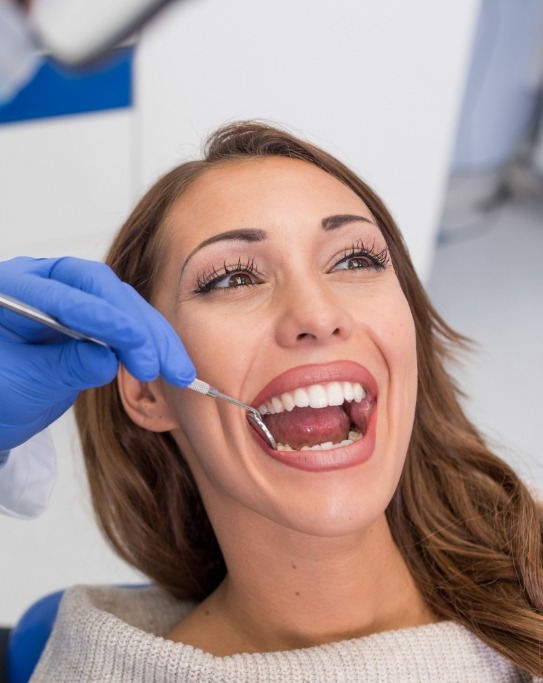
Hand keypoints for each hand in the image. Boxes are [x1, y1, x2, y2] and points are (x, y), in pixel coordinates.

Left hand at [0, 256, 195, 449]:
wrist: (0, 407)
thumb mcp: (21, 384)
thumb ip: (63, 368)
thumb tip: (107, 359)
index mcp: (14, 287)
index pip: (64, 294)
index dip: (102, 317)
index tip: (132, 339)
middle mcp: (48, 283)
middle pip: (103, 290)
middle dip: (136, 327)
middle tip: (153, 364)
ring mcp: (75, 298)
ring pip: (125, 306)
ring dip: (154, 338)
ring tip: (177, 371)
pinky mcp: (96, 319)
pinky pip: (131, 325)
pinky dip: (152, 346)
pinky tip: (170, 364)